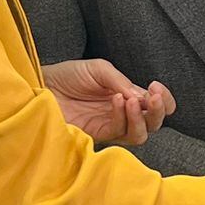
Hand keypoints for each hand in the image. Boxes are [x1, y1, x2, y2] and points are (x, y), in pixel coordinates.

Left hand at [45, 58, 173, 145]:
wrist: (41, 85)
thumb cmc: (67, 75)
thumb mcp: (99, 69)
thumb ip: (121, 81)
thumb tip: (142, 97)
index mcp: (127, 96)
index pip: (154, 105)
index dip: (164, 101)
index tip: (157, 88)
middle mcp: (122, 114)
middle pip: (152, 123)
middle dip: (159, 111)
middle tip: (154, 96)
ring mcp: (110, 126)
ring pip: (140, 134)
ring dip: (142, 118)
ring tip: (133, 100)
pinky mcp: (96, 135)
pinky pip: (118, 132)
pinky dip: (122, 116)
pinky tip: (117, 100)